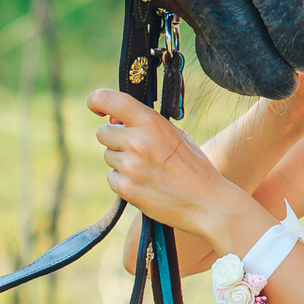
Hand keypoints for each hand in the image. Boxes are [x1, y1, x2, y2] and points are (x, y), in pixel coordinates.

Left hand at [87, 88, 266, 257]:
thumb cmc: (192, 166)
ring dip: (121, 161)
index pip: (110, 100)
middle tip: (137, 149)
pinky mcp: (126, 188)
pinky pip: (111, 178)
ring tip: (148, 169)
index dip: (97, 101)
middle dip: (115, 139)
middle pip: (103, 132)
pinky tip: (146, 184)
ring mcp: (130, 166)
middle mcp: (137, 141)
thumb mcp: (175, 135)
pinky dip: (124, 181)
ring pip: (108, 156)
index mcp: (151, 123)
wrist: (206, 202)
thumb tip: (113, 119)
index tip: (96, 107)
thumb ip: (145, 124)